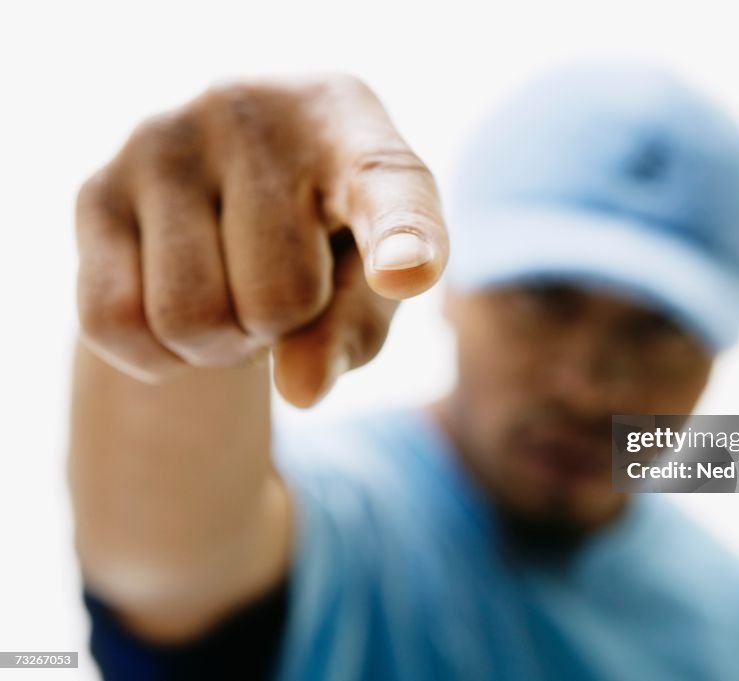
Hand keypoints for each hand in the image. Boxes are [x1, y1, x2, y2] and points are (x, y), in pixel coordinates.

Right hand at [75, 74, 446, 406]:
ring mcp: (162, 142)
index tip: (407, 274)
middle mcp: (252, 113)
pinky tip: (178, 307)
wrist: (225, 184)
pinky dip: (156, 355)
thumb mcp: (369, 280)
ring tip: (232, 289)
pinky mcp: (95, 189)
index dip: (400, 238)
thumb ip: (356, 331)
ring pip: (191, 320)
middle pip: (280, 301)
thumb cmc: (324, 236)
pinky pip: (115, 325)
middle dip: (284, 326)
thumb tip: (299, 390)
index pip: (387, 188)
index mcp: (352, 126)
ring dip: (220, 344)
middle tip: (281, 284)